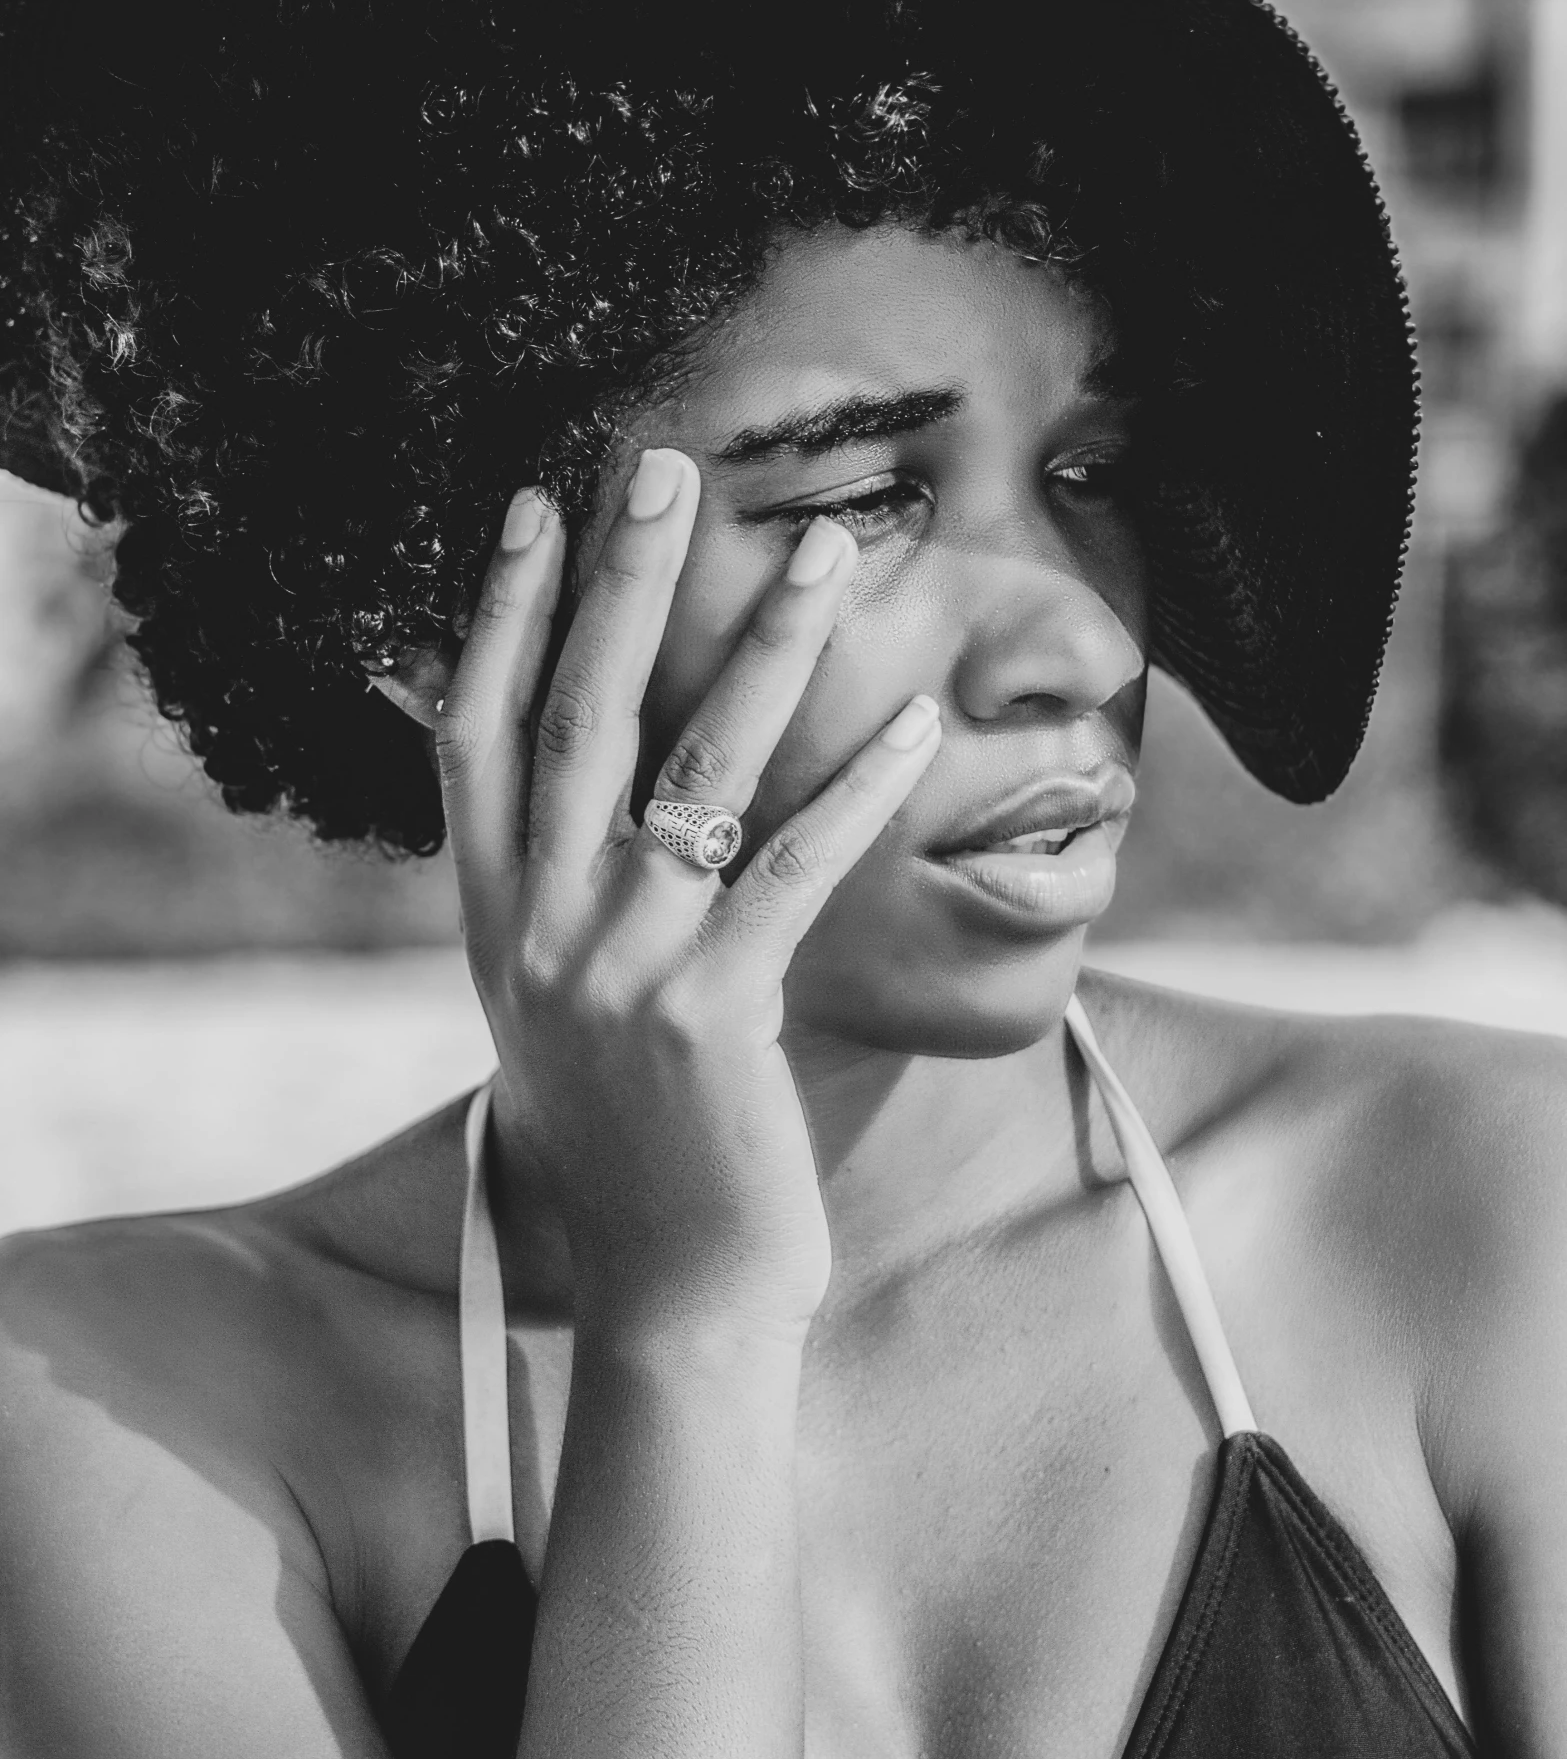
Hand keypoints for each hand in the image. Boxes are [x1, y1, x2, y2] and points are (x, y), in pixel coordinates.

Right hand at [384, 450, 940, 1344]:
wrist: (668, 1294)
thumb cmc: (633, 1147)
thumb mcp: (555, 1013)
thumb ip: (549, 903)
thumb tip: (557, 803)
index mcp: (492, 922)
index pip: (477, 731)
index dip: (499, 611)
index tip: (531, 506)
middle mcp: (538, 929)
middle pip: (574, 715)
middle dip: (621, 579)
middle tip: (663, 464)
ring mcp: (619, 968)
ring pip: (691, 767)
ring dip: (763, 645)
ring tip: (825, 548)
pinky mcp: (712, 1011)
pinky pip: (792, 867)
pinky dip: (856, 789)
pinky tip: (912, 721)